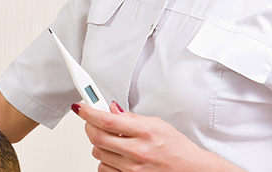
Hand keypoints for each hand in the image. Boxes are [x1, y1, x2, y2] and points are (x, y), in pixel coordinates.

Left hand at [72, 101, 237, 171]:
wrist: (191, 170)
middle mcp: (137, 151)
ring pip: (98, 153)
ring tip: (113, 141)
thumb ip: (131, 117)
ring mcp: (132, 169)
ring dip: (100, 144)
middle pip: (96, 137)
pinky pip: (104, 169)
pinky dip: (106, 161)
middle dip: (89, 126)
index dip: (88, 111)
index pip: (107, 120)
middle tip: (92, 121)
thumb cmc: (177, 148)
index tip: (80, 107)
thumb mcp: (157, 124)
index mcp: (145, 132)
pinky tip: (116, 155)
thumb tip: (111, 109)